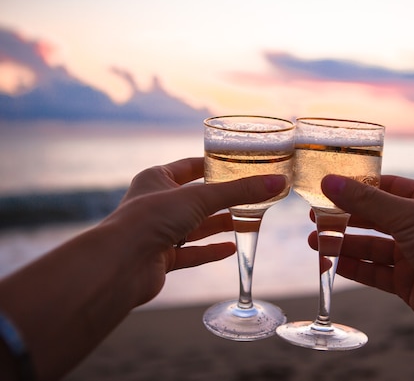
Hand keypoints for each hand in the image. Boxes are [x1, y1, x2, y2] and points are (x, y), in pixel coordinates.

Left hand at [101, 157, 286, 305]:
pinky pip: (192, 253)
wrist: (121, 264)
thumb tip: (277, 182)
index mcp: (156, 179)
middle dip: (223, 199)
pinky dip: (211, 250)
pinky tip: (232, 248)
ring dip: (220, 224)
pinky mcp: (161, 258)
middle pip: (196, 199)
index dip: (213, 165)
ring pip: (195, 227)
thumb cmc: (151, 219)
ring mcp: (158, 232)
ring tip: (247, 220)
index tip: (237, 165)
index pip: (190, 167)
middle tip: (250, 195)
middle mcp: (155, 204)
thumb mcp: (201, 198)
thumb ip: (241, 192)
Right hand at [310, 174, 413, 341]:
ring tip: (315, 241)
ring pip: (371, 247)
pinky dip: (353, 268)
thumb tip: (330, 182)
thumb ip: (368, 202)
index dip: (356, 187)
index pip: (385, 187)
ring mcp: (413, 256)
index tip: (327, 186)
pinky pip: (374, 273)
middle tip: (314, 217)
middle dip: (345, 218)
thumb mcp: (409, 216)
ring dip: (344, 244)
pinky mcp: (408, 284)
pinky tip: (331, 264)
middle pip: (374, 218)